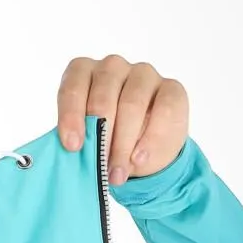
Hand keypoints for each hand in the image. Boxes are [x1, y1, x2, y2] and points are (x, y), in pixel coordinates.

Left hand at [55, 56, 187, 184]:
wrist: (142, 153)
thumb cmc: (105, 142)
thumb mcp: (87, 141)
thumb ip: (79, 139)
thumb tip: (74, 152)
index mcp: (84, 73)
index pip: (73, 85)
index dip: (71, 115)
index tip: (73, 146)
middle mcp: (112, 68)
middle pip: (103, 95)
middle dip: (100, 136)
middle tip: (98, 167)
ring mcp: (143, 74)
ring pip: (132, 103)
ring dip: (123, 144)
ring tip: (117, 174)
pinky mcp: (171, 88)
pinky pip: (164, 109)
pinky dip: (151, 138)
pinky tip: (140, 159)